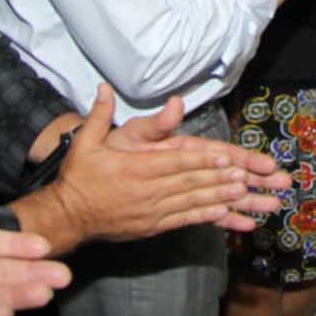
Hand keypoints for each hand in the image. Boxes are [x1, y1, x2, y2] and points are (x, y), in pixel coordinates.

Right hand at [37, 89, 276, 250]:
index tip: (227, 158)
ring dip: (219, 197)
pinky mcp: (151, 226)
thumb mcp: (86, 142)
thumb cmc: (78, 177)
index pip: (175, 162)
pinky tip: (224, 214)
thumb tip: (105, 88)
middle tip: (248, 176)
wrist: (67, 216)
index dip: (203, 161)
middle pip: (190, 183)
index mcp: (136, 168)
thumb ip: (99, 115)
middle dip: (221, 179)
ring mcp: (151, 211)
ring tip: (244, 192)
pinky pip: (183, 220)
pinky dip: (204, 217)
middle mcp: (147, 190)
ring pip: (191, 202)